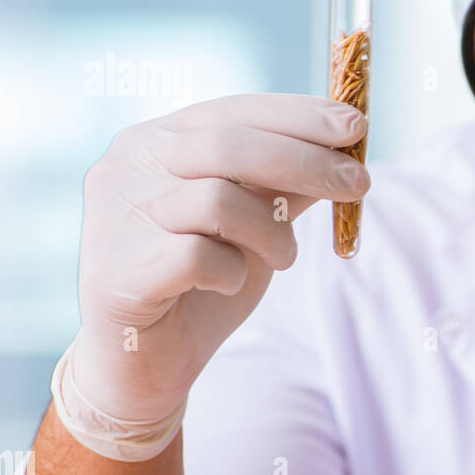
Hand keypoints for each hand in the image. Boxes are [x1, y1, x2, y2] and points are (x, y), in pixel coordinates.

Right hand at [71, 93, 368, 426]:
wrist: (144, 364)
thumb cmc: (201, 282)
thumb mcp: (254, 222)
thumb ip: (285, 184)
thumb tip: (346, 147)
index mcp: (157, 141)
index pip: (235, 111)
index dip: (299, 116)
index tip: (357, 127)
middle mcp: (128, 168)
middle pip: (230, 145)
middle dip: (307, 162)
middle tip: (359, 185)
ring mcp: (115, 218)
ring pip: (217, 199)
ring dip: (272, 232)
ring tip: (283, 257)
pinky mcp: (119, 272)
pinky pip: (197, 256)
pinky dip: (229, 271)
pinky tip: (227, 283)